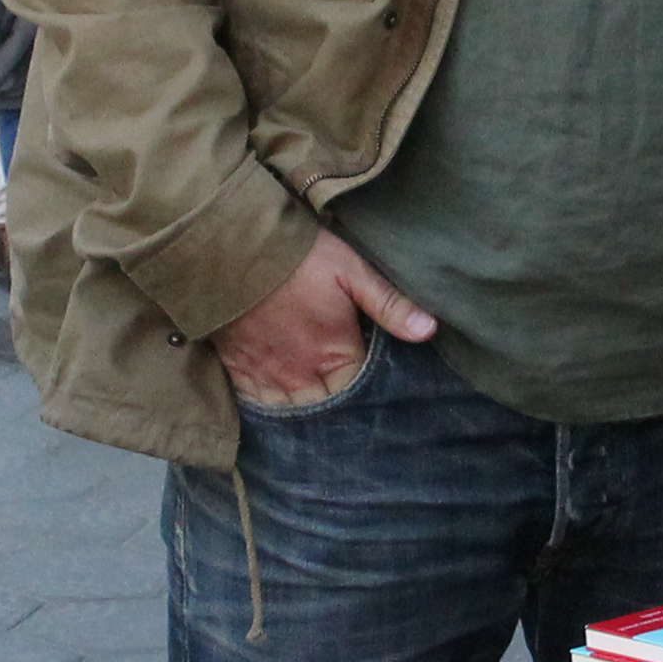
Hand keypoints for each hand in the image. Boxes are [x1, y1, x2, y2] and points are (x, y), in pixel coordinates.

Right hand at [212, 232, 433, 409]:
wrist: (233, 247)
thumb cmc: (299, 256)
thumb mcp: (351, 271)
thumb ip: (389, 304)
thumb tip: (429, 331)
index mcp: (334, 353)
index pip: (359, 391)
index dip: (368, 391)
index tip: (372, 386)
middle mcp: (301, 374)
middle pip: (326, 410)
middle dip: (337, 411)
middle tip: (345, 403)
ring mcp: (267, 375)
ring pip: (291, 413)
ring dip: (305, 414)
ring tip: (316, 413)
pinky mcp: (239, 369)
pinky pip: (256, 406)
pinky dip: (269, 410)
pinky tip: (278, 406)